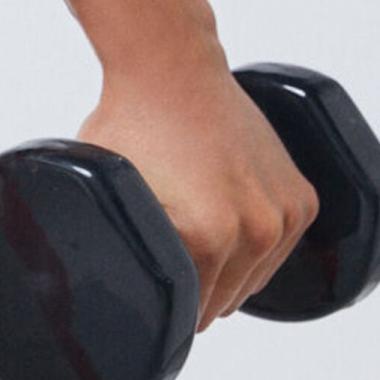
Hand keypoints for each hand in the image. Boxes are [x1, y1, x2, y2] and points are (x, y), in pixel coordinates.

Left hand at [77, 35, 320, 331]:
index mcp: (207, 237)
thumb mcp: (101, 192)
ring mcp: (284, 214)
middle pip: (224, 301)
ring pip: (254, 279)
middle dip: (196, 295)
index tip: (151, 301)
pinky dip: (256, 248)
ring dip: (228, 274)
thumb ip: (105, 242)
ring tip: (193, 242)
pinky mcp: (301, 198)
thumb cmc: (129, 124)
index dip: (165, 312)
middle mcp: (255, 229)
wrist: (170, 66)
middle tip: (168, 266)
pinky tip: (226, 229)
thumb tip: (77, 283)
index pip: (190, 312)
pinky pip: (280, 249)